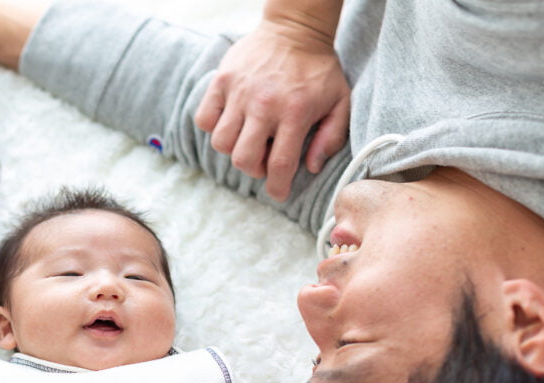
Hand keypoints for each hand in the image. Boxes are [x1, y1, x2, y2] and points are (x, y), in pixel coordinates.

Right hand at [194, 19, 349, 201]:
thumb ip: (331, 137)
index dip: (277, 187)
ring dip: (234, 149)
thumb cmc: (318, 69)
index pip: (279, 165)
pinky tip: (231, 122)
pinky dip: (213, 127)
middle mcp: (264, 105)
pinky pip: (204, 119)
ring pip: (221, 142)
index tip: (278, 192)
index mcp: (295, 112)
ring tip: (248, 139)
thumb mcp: (340, 102)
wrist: (295, 28)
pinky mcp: (221, 81)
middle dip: (254, 169)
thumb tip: (310, 167)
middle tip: (264, 159)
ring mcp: (239, 92)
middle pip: (244, 159)